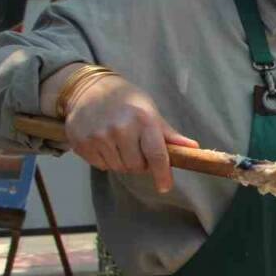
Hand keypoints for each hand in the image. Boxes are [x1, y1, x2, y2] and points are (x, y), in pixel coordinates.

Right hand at [64, 75, 199, 193]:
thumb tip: (193, 148)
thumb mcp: (150, 111)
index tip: (165, 187)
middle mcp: (121, 128)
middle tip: (136, 148)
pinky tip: (104, 143)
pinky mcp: (82, 143)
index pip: (156, 154)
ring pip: (119, 168)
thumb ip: (168, 134)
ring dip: (122, 161)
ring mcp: (99, 136)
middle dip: (140, 163)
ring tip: (119, 143)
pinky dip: (106, 159)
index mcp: (143, 120)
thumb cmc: (126, 101)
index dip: (162, 174)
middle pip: (136, 166)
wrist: (88, 89)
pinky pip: (101, 166)